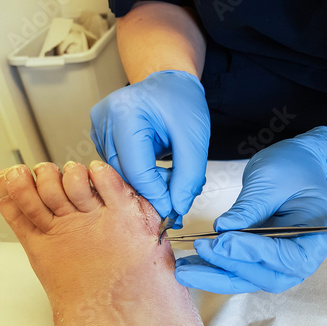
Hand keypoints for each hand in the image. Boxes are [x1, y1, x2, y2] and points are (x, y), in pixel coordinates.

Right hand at [90, 70, 209, 218]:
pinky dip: (139, 176)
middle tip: (176, 193)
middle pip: (125, 175)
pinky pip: (118, 169)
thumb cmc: (180, 100)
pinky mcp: (100, 138)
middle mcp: (105, 119)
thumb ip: (189, 176)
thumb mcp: (194, 139)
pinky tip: (155, 169)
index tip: (173, 208)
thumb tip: (177, 206)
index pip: (137, 171)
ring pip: (120, 176)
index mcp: (125, 113)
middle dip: (152, 190)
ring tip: (170, 175)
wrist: (169, 82)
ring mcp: (99, 128)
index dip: (156, 195)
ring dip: (146, 184)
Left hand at [175, 126, 326, 293]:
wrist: (298, 167)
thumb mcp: (273, 180)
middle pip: (261, 276)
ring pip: (244, 278)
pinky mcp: (259, 260)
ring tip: (182, 270)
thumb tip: (222, 229)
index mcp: (313, 240)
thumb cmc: (294, 169)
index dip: (251, 252)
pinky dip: (213, 268)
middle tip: (194, 259)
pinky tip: (190, 265)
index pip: (282, 256)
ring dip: (212, 275)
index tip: (221, 242)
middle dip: (225, 268)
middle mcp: (298, 260)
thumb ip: (250, 207)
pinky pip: (235, 269)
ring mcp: (277, 264)